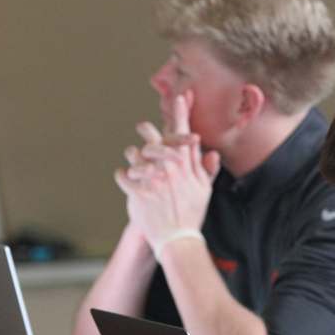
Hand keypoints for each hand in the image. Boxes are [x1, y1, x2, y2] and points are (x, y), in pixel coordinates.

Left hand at [115, 94, 219, 250]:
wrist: (177, 239)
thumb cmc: (191, 214)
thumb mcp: (205, 192)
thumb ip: (207, 170)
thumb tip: (212, 154)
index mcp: (186, 166)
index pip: (183, 133)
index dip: (181, 113)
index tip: (179, 96)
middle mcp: (169, 168)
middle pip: (153, 136)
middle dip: (147, 131)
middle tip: (143, 130)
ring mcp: (152, 179)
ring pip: (133, 153)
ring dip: (132, 157)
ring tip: (135, 165)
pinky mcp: (137, 192)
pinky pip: (122, 175)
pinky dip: (122, 177)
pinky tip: (127, 181)